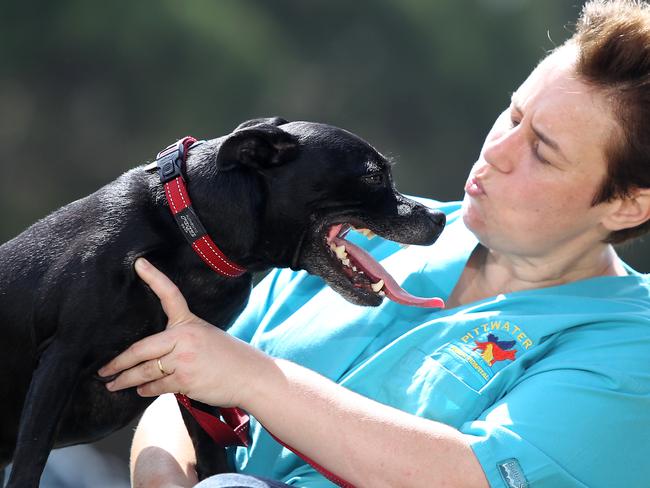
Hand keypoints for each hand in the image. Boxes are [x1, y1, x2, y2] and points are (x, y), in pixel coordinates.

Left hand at [98, 258, 270, 407]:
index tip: (139, 264)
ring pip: (145, 372)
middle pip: (141, 349)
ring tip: (114, 385)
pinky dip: (146, 390)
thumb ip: (182, 342)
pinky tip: (140, 391)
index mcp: (190, 322)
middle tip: (103, 370)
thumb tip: (156, 356)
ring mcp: (184, 360)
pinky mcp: (185, 380)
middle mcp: (185, 338)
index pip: (170, 295)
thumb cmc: (231, 358)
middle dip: (118, 363)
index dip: (154, 278)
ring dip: (126, 381)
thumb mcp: (207, 338)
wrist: (252, 376)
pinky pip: (156, 386)